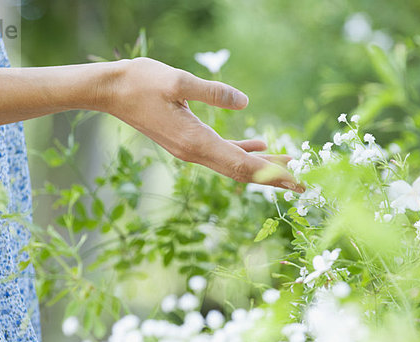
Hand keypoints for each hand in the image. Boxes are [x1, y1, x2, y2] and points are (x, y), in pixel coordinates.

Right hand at [104, 58, 303, 192]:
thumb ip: (213, 92)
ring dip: (262, 165)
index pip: (243, 165)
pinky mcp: (187, 141)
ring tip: (291, 162)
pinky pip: (221, 152)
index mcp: (195, 142)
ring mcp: (190, 149)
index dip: (274, 174)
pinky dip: (243, 151)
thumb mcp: (178, 81)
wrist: (112, 91)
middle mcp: (194, 152)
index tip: (300, 181)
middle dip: (275, 176)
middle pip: (242, 171)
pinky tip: (260, 144)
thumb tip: (244, 103)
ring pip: (233, 163)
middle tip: (307, 180)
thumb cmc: (141, 83)